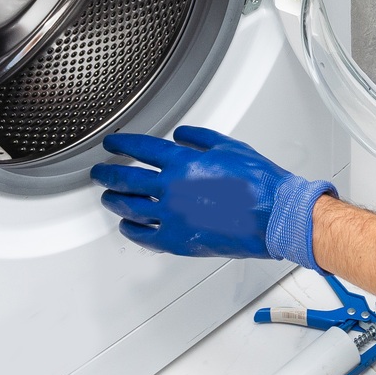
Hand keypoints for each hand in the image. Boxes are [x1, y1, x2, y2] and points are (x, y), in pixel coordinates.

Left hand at [93, 126, 336, 267]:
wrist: (275, 216)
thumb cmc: (260, 184)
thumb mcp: (230, 147)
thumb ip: (199, 138)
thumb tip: (179, 134)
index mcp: (183, 162)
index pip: (141, 148)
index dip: (122, 144)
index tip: (112, 144)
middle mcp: (172, 188)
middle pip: (127, 179)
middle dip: (108, 174)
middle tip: (99, 172)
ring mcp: (172, 216)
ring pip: (131, 208)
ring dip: (115, 201)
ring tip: (108, 197)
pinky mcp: (179, 240)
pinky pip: (146, 236)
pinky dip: (132, 230)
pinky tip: (127, 226)